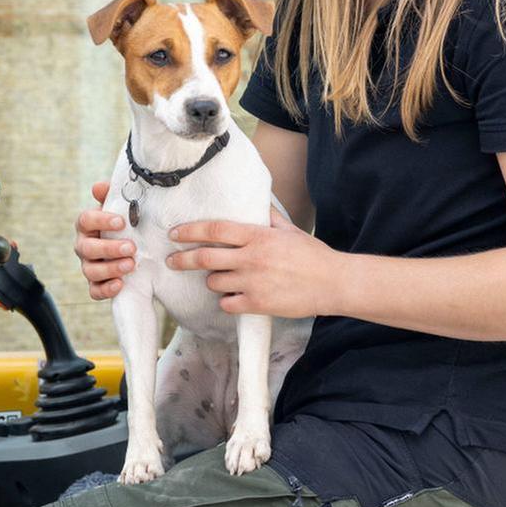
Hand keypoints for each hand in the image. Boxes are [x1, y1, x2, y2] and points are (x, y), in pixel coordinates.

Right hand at [74, 181, 134, 299]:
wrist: (137, 248)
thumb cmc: (126, 225)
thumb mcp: (122, 208)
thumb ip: (111, 196)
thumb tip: (99, 187)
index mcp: (87, 226)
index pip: (85, 220)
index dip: (101, 220)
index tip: (121, 221)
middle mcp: (84, 246)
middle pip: (87, 248)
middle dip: (108, 248)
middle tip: (131, 247)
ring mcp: (88, 266)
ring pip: (90, 271)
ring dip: (110, 268)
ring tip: (131, 264)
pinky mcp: (96, 285)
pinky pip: (94, 291)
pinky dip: (106, 289)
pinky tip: (121, 285)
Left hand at [166, 207, 340, 317]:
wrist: (335, 283)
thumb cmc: (313, 255)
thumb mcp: (289, 230)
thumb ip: (268, 217)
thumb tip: (256, 202)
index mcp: (257, 236)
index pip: (214, 230)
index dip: (190, 231)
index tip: (174, 233)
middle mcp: (251, 258)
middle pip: (204, 258)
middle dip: (181, 259)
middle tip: (170, 260)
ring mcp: (253, 282)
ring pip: (214, 282)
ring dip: (213, 281)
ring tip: (222, 279)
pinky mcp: (258, 304)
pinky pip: (227, 304)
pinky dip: (227, 301)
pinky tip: (234, 297)